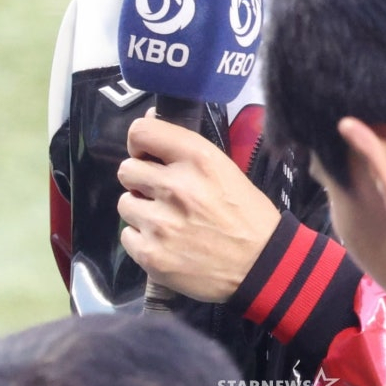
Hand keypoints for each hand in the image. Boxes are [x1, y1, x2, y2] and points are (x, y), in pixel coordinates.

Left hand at [117, 113, 280, 301]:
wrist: (260, 265)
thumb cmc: (246, 212)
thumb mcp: (223, 168)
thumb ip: (185, 149)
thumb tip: (149, 120)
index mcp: (197, 158)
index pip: (141, 131)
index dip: (140, 143)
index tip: (149, 155)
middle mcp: (175, 185)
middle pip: (126, 169)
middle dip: (141, 179)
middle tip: (159, 192)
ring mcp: (160, 222)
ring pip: (125, 203)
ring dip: (141, 209)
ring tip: (165, 220)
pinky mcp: (151, 254)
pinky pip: (126, 236)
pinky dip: (142, 238)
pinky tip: (164, 242)